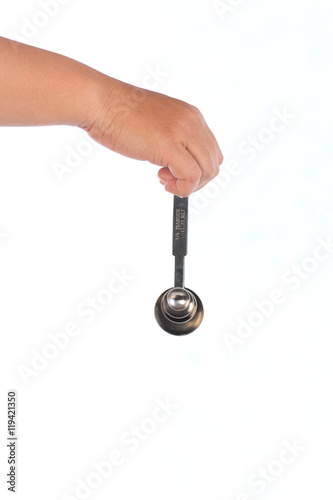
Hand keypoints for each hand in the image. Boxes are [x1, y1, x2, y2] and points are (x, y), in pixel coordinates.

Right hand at [84, 77, 222, 196]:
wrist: (100, 102)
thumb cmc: (119, 114)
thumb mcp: (157, 124)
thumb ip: (173, 138)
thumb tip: (176, 163)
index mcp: (191, 115)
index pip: (211, 151)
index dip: (197, 168)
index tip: (176, 172)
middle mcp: (192, 121)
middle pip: (213, 163)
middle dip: (195, 180)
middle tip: (170, 179)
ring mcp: (183, 132)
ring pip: (207, 171)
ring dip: (188, 185)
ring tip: (164, 179)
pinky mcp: (170, 145)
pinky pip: (191, 176)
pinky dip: (182, 188)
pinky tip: (164, 182)